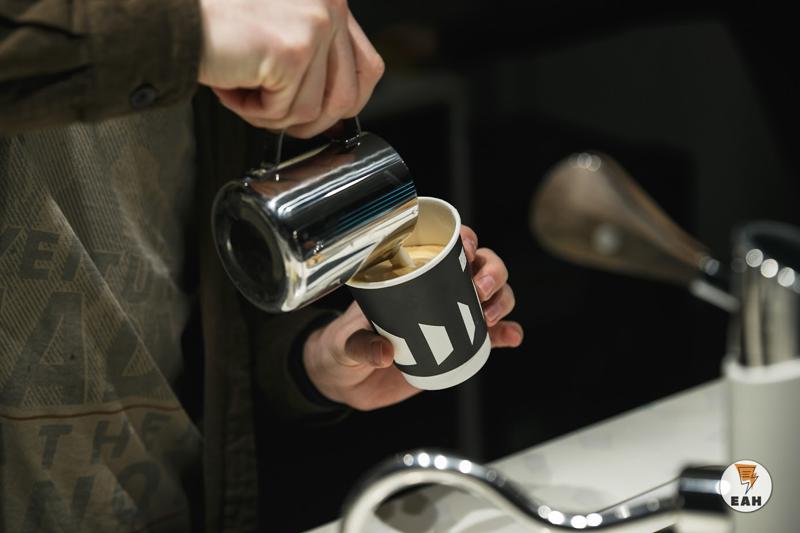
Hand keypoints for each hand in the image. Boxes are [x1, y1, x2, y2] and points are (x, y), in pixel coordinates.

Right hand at [198, 0, 383, 137]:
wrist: (171, 20)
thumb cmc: (217, 29)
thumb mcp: (281, 37)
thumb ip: (317, 64)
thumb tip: (338, 115)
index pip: (369, 67)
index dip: (344, 101)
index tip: (321, 115)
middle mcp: (330, 5)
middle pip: (349, 97)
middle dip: (308, 119)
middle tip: (272, 111)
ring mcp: (316, 25)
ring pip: (315, 110)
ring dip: (275, 115)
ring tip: (245, 91)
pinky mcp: (294, 50)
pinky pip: (286, 112)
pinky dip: (254, 111)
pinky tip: (234, 85)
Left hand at [303, 226, 523, 410]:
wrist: (347, 382)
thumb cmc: (342, 349)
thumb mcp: (345, 344)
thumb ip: (362, 346)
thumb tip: (387, 353)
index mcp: (409, 274)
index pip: (444, 244)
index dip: (463, 239)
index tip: (464, 247)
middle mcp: (438, 288)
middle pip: (480, 265)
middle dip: (491, 271)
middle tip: (479, 290)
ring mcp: (453, 315)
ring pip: (493, 295)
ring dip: (503, 299)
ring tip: (491, 318)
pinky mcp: (461, 344)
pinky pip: (492, 336)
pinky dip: (507, 333)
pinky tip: (512, 337)